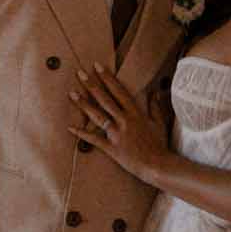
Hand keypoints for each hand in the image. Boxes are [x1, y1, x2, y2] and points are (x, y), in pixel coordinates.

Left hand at [71, 63, 168, 181]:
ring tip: (72, 94)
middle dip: (91, 85)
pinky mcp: (112, 148)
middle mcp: (124, 121)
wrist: (158, 165)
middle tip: (79, 73)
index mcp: (135, 113)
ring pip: (97, 116)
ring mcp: (117, 134)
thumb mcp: (159, 123)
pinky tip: (70, 128)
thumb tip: (155, 92)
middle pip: (105, 99)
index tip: (97, 66)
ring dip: (84, 104)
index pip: (118, 91)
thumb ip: (155, 107)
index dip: (107, 78)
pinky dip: (82, 134)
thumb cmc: (160, 145)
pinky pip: (94, 140)